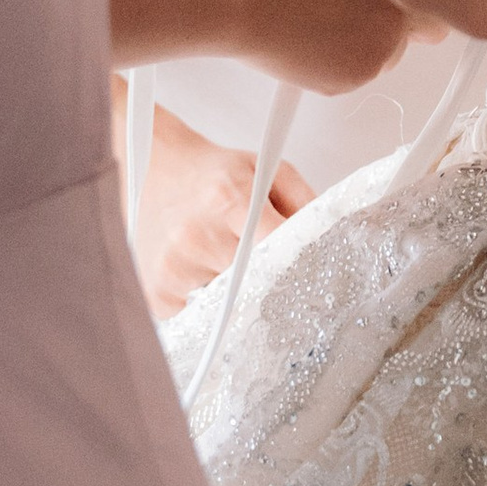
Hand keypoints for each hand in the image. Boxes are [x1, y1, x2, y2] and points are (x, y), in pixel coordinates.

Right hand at [122, 93, 313, 318]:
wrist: (158, 167)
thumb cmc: (215, 173)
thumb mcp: (267, 169)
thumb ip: (304, 202)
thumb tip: (329, 242)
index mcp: (228, 197)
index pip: (277, 246)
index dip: (295, 261)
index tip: (307, 272)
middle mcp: (196, 234)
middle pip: (256, 280)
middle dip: (267, 276)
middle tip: (263, 263)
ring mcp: (173, 267)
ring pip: (229, 302)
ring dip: (235, 290)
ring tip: (221, 257)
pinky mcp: (157, 292)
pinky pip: (199, 318)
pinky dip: (208, 304)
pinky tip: (201, 273)